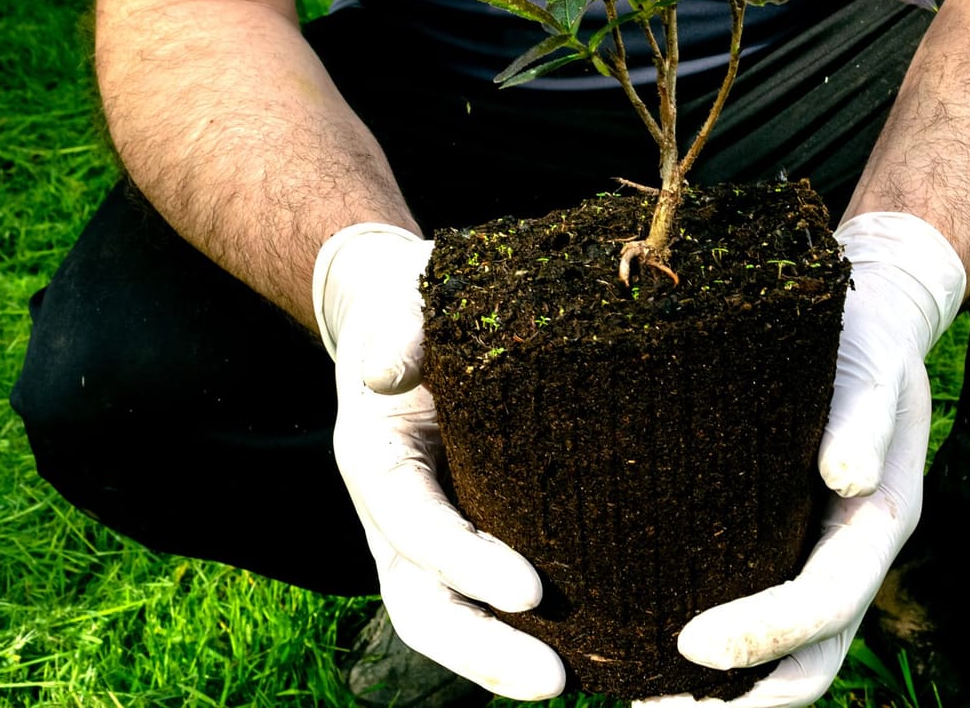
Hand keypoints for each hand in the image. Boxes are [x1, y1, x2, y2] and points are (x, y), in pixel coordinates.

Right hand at [316, 223, 566, 700]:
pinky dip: (525, 635)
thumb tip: (386, 373)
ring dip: (502, 662)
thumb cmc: (424, 306)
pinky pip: (488, 603)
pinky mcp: (473, 539)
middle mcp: (395, 516)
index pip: (413, 526)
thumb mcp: (410, 300)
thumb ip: (402, 327)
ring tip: (574, 685)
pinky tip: (593, 654)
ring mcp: (429, 538)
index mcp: (376, 459)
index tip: (531, 588)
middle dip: (482, 651)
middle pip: (422, 606)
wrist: (419, 317)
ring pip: (450, 621)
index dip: (464, 563)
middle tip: (555, 681)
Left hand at [637, 212, 966, 707]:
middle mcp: (851, 555)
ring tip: (636, 702)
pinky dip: (709, 654)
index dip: (762, 635)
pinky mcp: (781, 542)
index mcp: (878, 520)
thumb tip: (846, 475)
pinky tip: (641, 643)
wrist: (869, 307)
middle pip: (807, 664)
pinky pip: (750, 612)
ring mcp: (818, 556)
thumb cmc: (861, 332)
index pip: (826, 606)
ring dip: (720, 696)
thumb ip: (864, 413)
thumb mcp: (870, 359)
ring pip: (780, 659)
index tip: (686, 645)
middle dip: (735, 702)